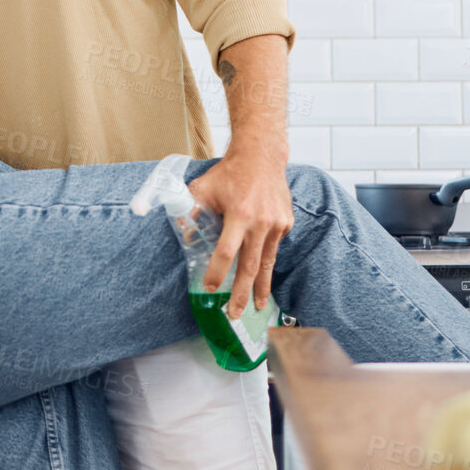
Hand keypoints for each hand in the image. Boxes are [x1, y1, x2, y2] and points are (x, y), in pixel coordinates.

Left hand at [188, 151, 292, 317]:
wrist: (262, 155)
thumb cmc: (230, 172)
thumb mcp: (203, 188)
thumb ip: (190, 210)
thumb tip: (183, 235)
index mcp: (239, 214)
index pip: (226, 252)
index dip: (217, 272)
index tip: (209, 287)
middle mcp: (260, 222)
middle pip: (249, 266)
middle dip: (241, 293)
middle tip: (234, 314)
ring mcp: (276, 224)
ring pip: (266, 263)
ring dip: (260, 288)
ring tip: (256, 307)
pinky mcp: (286, 223)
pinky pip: (273, 248)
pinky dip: (266, 263)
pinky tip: (261, 277)